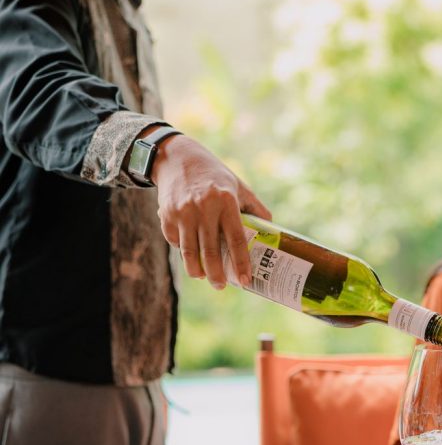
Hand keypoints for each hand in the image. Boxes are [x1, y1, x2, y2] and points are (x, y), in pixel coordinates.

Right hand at [151, 134, 270, 288]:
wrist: (178, 158)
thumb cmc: (214, 175)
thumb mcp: (237, 185)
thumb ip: (254, 207)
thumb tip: (271, 230)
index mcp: (226, 200)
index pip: (236, 238)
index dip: (241, 262)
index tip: (246, 280)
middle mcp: (203, 207)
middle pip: (210, 250)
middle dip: (217, 274)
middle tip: (222, 286)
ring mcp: (183, 213)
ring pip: (189, 252)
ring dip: (197, 270)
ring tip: (205, 277)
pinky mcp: (166, 216)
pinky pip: (176, 242)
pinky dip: (184, 252)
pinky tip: (191, 256)